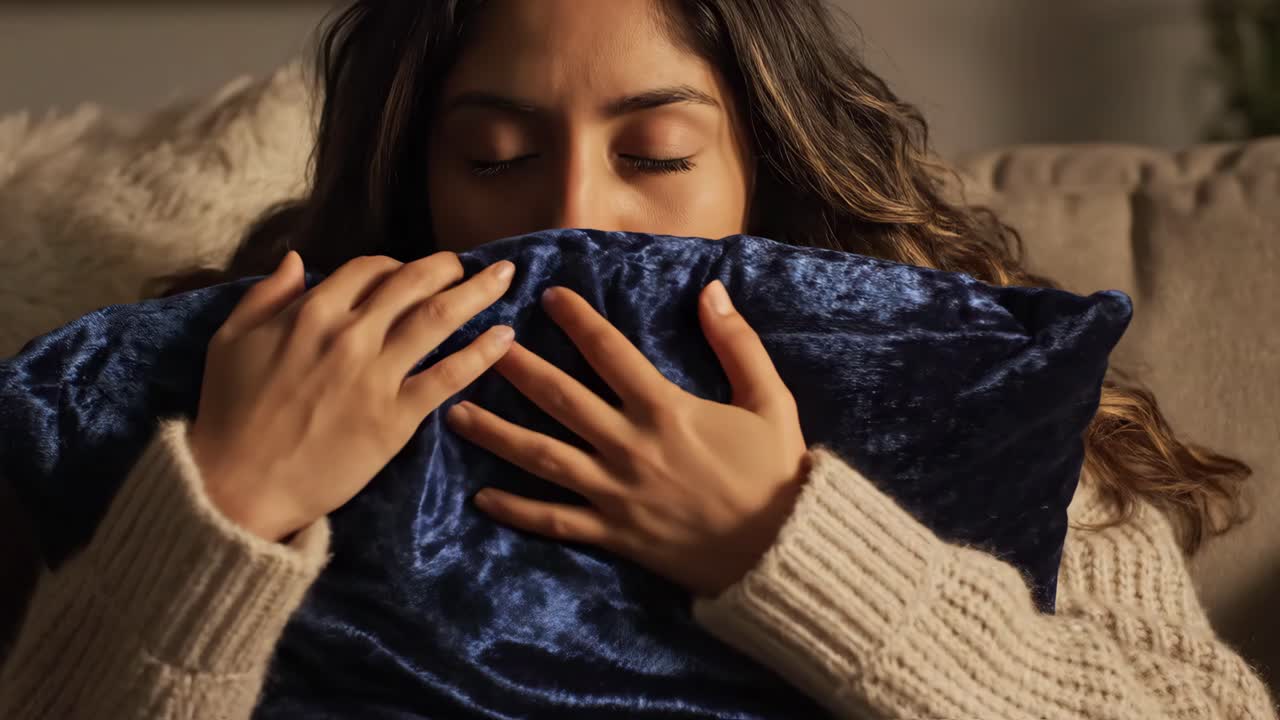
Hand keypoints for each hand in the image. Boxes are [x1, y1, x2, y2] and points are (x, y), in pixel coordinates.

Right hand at [188, 250, 516, 541]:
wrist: (238, 485)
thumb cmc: (229, 414)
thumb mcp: (231, 339)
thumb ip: (267, 295)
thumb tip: (298, 259)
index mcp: (312, 311)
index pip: (370, 268)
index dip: (398, 264)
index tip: (415, 271)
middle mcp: (350, 334)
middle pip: (414, 283)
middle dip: (448, 266)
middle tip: (471, 264)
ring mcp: (376, 375)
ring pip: (439, 319)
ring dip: (477, 292)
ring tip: (505, 278)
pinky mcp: (396, 417)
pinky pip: (448, 376)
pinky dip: (481, 352)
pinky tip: (504, 337)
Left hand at [445, 281, 810, 597]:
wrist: (781, 550)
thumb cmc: (775, 472)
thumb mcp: (769, 400)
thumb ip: (737, 343)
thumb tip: (711, 290)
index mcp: (667, 410)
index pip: (610, 352)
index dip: (577, 320)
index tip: (548, 297)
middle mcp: (631, 447)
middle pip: (560, 399)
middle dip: (516, 369)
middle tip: (481, 345)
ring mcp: (616, 493)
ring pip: (543, 458)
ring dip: (496, 434)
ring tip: (456, 413)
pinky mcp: (614, 533)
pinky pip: (555, 520)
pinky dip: (517, 510)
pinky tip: (481, 497)